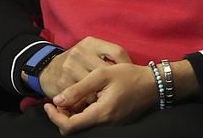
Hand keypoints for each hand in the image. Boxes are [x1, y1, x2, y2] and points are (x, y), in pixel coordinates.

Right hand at [39, 37, 131, 97]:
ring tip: (107, 96)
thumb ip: (107, 56)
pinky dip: (92, 101)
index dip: (126, 65)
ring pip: (96, 85)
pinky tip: (95, 101)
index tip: (128, 74)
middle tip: (119, 89)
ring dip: (103, 94)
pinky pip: (84, 96)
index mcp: (90, 42)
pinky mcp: (63, 83)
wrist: (48, 70)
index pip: (117, 52)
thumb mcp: (90, 52)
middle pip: (107, 70)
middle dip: (114, 82)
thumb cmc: (77, 63)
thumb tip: (130, 68)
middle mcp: (80, 52)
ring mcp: (70, 67)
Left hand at [43, 63, 157, 134]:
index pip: (69, 125)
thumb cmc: (129, 75)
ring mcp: (111, 126)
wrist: (154, 84)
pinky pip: (94, 122)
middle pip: (75, 128)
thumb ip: (79, 88)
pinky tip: (85, 98)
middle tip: (58, 99)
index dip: (55, 116)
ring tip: (71, 96)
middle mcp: (106, 124)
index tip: (48, 103)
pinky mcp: (115, 123)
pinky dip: (84, 113)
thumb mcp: (102, 75)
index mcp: (101, 114)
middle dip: (62, 115)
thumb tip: (57, 100)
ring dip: (73, 114)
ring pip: (84, 125)